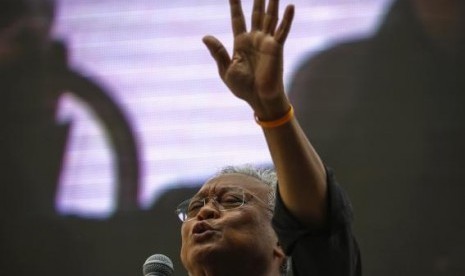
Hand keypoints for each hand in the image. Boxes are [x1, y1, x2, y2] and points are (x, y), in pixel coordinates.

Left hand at [203, 0, 293, 119]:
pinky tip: (291, 6)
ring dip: (272, 3)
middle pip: (255, 13)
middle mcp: (254, 39)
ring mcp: (267, 42)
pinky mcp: (277, 48)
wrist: (258, 98)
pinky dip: (287, 19)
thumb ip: (218, 52)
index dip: (235, 5)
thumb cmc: (242, 87)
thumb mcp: (226, 69)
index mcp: (240, 43)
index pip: (237, 19)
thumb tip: (205, 36)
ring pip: (270, 17)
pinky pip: (282, 31)